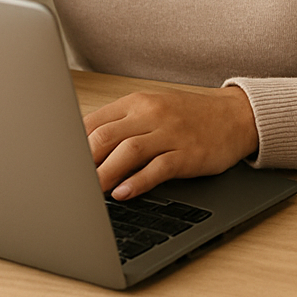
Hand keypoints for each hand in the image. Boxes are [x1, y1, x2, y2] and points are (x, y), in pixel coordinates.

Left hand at [84, 86, 258, 199]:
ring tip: (90, 192)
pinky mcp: (187, 154)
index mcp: (136, 102)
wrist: (235, 116)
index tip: (61, 165)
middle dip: (83, 162)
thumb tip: (83, 147)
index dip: (72, 146)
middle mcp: (151, 114)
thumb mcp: (152, 110)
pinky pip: (157, 168)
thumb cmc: (189, 116)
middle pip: (105, 136)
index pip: (93, 122)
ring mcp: (170, 133)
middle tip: (70, 183)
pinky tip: (123, 193)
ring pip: (127, 151)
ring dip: (104, 174)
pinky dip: (137, 182)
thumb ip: (121, 124)